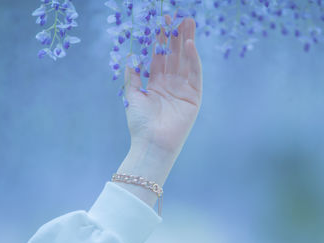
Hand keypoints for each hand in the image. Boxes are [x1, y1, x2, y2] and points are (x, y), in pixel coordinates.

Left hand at [115, 16, 201, 206]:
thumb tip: (129, 58)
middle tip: (178, 16)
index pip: (159, 57)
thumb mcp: (133, 96)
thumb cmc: (140, 124)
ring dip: (187, 42)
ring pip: (186, 61)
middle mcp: (171, 84)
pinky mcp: (194, 97)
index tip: (160, 22)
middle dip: (176, 36)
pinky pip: (194, 75)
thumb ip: (133, 77)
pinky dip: (193, 60)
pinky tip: (190, 45)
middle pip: (174, 55)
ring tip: (188, 22)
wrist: (152, 144)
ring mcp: (183, 89)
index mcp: (156, 84)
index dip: (160, 40)